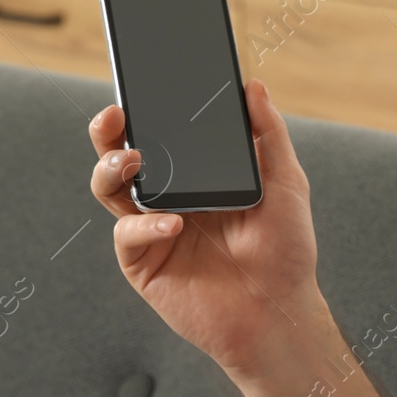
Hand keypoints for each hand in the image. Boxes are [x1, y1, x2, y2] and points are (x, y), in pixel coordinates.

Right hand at [87, 78, 323, 379]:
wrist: (279, 310)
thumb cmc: (286, 248)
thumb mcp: (287, 183)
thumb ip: (269, 134)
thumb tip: (253, 87)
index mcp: (200, 175)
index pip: (165, 135)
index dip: (148, 111)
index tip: (143, 86)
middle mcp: (171, 197)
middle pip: (124, 156)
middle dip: (109, 132)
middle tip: (114, 116)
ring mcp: (153, 229)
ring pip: (111, 189)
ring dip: (110, 169)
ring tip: (131, 160)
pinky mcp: (143, 263)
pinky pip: (128, 235)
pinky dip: (145, 225)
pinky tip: (172, 225)